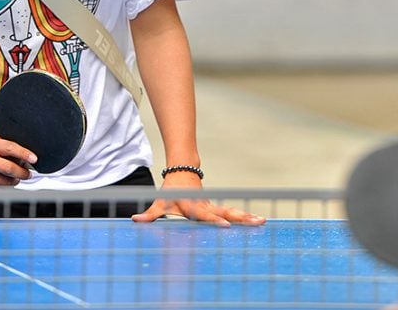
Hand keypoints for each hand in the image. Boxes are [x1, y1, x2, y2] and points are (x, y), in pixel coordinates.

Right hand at [0, 136, 35, 186]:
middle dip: (22, 172)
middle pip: (8, 168)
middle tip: (27, 173)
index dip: (24, 154)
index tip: (34, 159)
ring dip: (14, 181)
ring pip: (4, 182)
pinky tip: (6, 184)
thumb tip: (29, 157)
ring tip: (15, 178)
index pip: (9, 148)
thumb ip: (9, 147)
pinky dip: (5, 189)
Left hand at [131, 170, 266, 226]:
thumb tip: (135, 220)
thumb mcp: (159, 203)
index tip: (226, 226)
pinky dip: (245, 216)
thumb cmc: (170, 191)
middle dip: (241, 218)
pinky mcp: (217, 207)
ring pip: (232, 211)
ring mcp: (213, 206)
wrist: (182, 172)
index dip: (215, 220)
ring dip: (247, 216)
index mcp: (194, 207)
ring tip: (262, 221)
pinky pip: (232, 212)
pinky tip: (257, 221)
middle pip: (226, 212)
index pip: (206, 215)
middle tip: (256, 221)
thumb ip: (149, 214)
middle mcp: (206, 206)